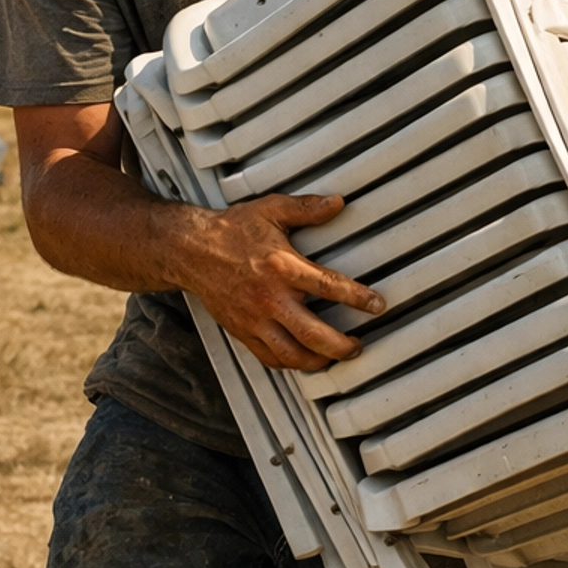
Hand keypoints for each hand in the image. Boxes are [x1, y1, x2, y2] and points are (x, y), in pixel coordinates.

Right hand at [169, 192, 384, 370]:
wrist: (189, 251)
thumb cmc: (231, 230)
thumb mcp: (270, 210)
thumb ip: (306, 208)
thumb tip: (338, 202)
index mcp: (281, 267)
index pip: (329, 287)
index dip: (358, 298)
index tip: (377, 305)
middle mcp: (269, 298)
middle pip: (314, 334)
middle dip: (342, 346)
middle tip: (358, 345)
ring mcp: (255, 320)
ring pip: (292, 355)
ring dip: (319, 361)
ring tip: (335, 356)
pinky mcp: (242, 332)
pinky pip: (270, 358)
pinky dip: (291, 364)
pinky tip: (305, 360)